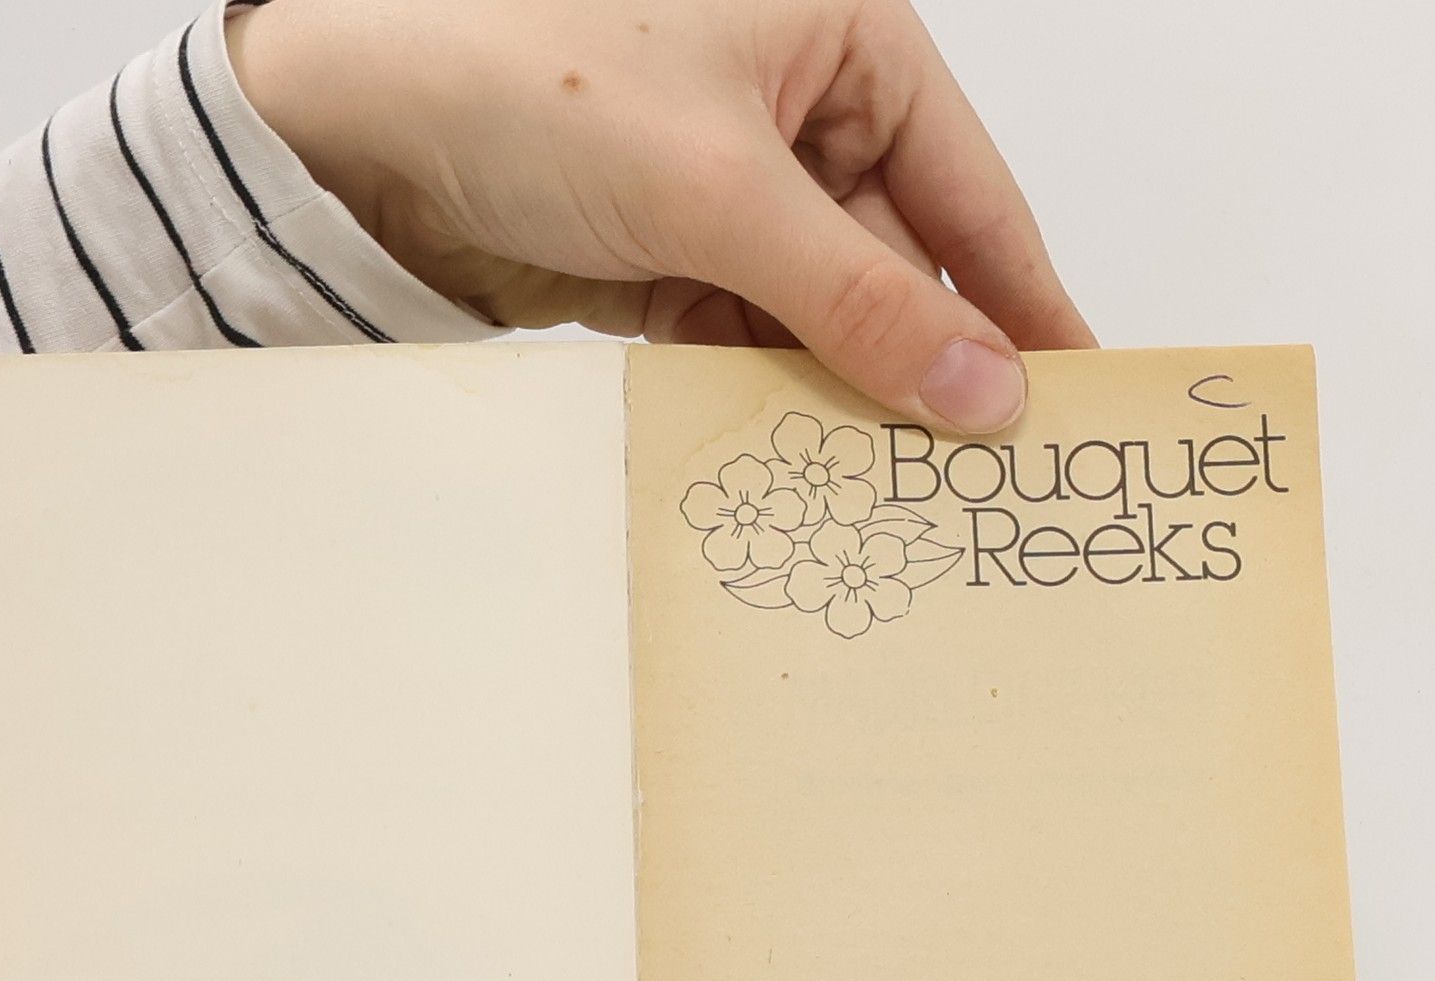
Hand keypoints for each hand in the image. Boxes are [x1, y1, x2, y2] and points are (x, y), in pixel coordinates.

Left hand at [229, 0, 1092, 433]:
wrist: (361, 133)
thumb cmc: (529, 80)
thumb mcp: (721, 190)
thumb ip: (858, 299)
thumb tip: (981, 388)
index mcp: (844, 43)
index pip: (971, 191)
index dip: (1023, 299)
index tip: (1074, 393)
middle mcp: (798, 111)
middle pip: (900, 264)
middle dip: (922, 365)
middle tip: (971, 475)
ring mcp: (732, 191)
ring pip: (824, 314)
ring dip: (838, 392)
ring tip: (877, 483)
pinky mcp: (672, 257)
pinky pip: (748, 338)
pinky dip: (760, 392)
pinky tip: (781, 452)